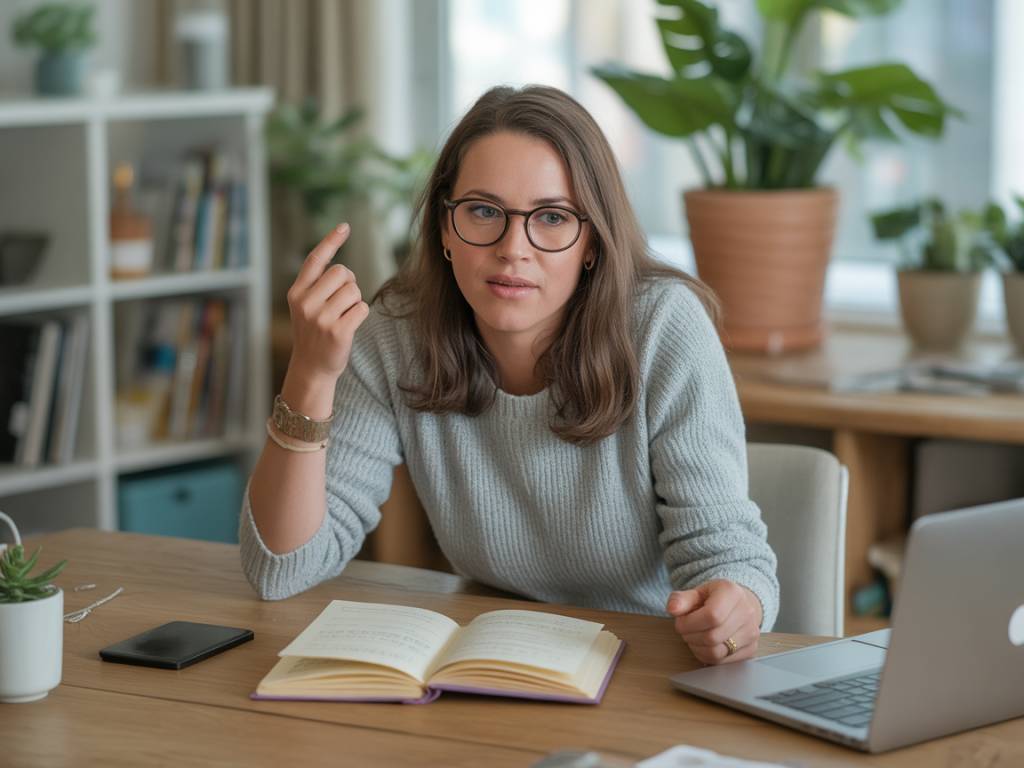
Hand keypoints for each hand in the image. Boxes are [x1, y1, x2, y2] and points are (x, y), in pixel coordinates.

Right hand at [285, 224, 369, 386]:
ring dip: (354, 300)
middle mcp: (305, 303)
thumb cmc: (314, 332)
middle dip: (349, 282)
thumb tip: (344, 268)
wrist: (312, 367)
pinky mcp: (337, 331)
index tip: (345, 227)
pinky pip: (361, 308)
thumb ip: (316, 286)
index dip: (331, 241)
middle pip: (342, 272)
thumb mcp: (306, 306)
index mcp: (296, 292)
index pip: (315, 259)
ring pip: (354, 290)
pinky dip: (360, 314)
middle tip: (343, 300)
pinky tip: (349, 325)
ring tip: (343, 315)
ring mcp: (320, 318)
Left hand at [667, 579, 762, 664]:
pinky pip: (723, 662)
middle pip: (713, 636)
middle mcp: (747, 612)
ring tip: (694, 636)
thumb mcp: (697, 592)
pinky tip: (704, 645)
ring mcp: (751, 633)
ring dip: (698, 648)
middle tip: (685, 630)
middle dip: (691, 636)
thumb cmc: (715, 598)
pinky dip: (707, 656)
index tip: (680, 622)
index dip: (690, 624)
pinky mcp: (751, 649)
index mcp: (732, 593)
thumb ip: (682, 599)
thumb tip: (672, 609)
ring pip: (717, 652)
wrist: (739, 604)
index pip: (712, 616)